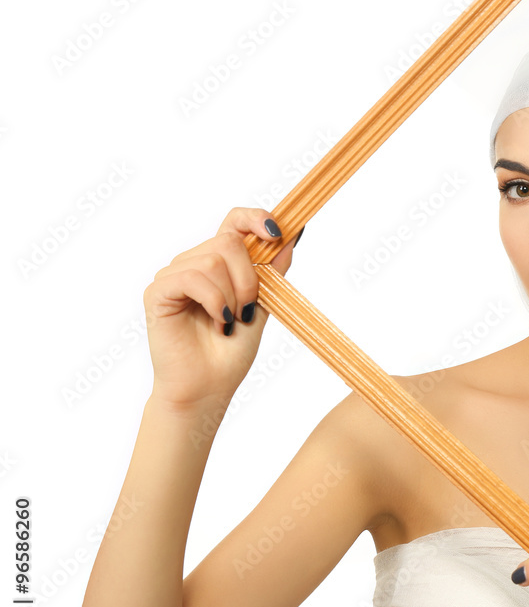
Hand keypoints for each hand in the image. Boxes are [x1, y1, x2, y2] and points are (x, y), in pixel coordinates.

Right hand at [143, 207, 298, 410]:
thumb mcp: (262, 306)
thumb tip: (292, 236)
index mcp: (219, 263)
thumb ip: (273, 272)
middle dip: (249, 278)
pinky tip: (220, 320)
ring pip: (213, 260)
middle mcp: (194, 263)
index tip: (277, 232)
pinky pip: (192, 278)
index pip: (234, 221)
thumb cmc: (230, 352)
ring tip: (230, 321)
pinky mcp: (158, 292)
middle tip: (248, 309)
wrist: (209, 388)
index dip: (255, 218)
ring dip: (232, 295)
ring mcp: (174, 276)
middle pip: (228, 242)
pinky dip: (215, 300)